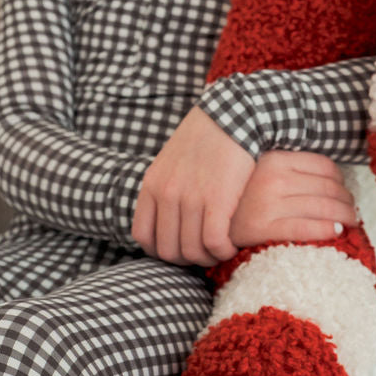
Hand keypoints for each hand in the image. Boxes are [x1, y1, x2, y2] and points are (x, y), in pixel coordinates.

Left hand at [133, 106, 254, 266]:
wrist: (233, 116)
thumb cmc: (206, 139)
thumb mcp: (171, 161)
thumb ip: (165, 188)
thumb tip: (166, 216)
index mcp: (152, 185)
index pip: (143, 237)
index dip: (160, 252)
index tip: (179, 250)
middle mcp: (167, 194)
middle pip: (167, 250)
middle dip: (186, 260)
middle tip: (203, 255)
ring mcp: (190, 198)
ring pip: (192, 251)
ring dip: (208, 259)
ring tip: (219, 252)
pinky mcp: (217, 199)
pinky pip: (213, 242)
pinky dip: (222, 251)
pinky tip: (230, 246)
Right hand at [229, 151, 357, 249]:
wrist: (214, 222)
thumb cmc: (246, 198)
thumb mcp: (266, 172)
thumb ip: (292, 170)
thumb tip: (336, 181)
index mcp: (275, 159)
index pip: (324, 166)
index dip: (341, 181)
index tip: (343, 192)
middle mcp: (272, 178)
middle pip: (328, 188)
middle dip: (347, 202)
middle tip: (353, 212)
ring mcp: (267, 203)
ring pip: (322, 207)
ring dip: (344, 217)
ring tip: (350, 223)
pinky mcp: (262, 228)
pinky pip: (305, 228)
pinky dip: (326, 230)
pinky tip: (336, 232)